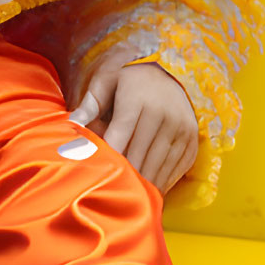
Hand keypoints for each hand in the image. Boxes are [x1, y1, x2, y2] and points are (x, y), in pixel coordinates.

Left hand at [68, 59, 198, 192]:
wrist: (170, 69)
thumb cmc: (129, 77)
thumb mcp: (106, 81)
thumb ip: (90, 104)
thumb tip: (72, 124)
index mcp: (137, 99)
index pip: (119, 137)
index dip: (108, 158)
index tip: (97, 174)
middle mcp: (163, 113)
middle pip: (139, 156)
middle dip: (124, 176)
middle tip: (110, 191)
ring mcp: (181, 127)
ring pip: (158, 166)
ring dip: (143, 184)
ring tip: (129, 196)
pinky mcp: (192, 138)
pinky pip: (176, 168)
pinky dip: (162, 181)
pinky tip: (149, 189)